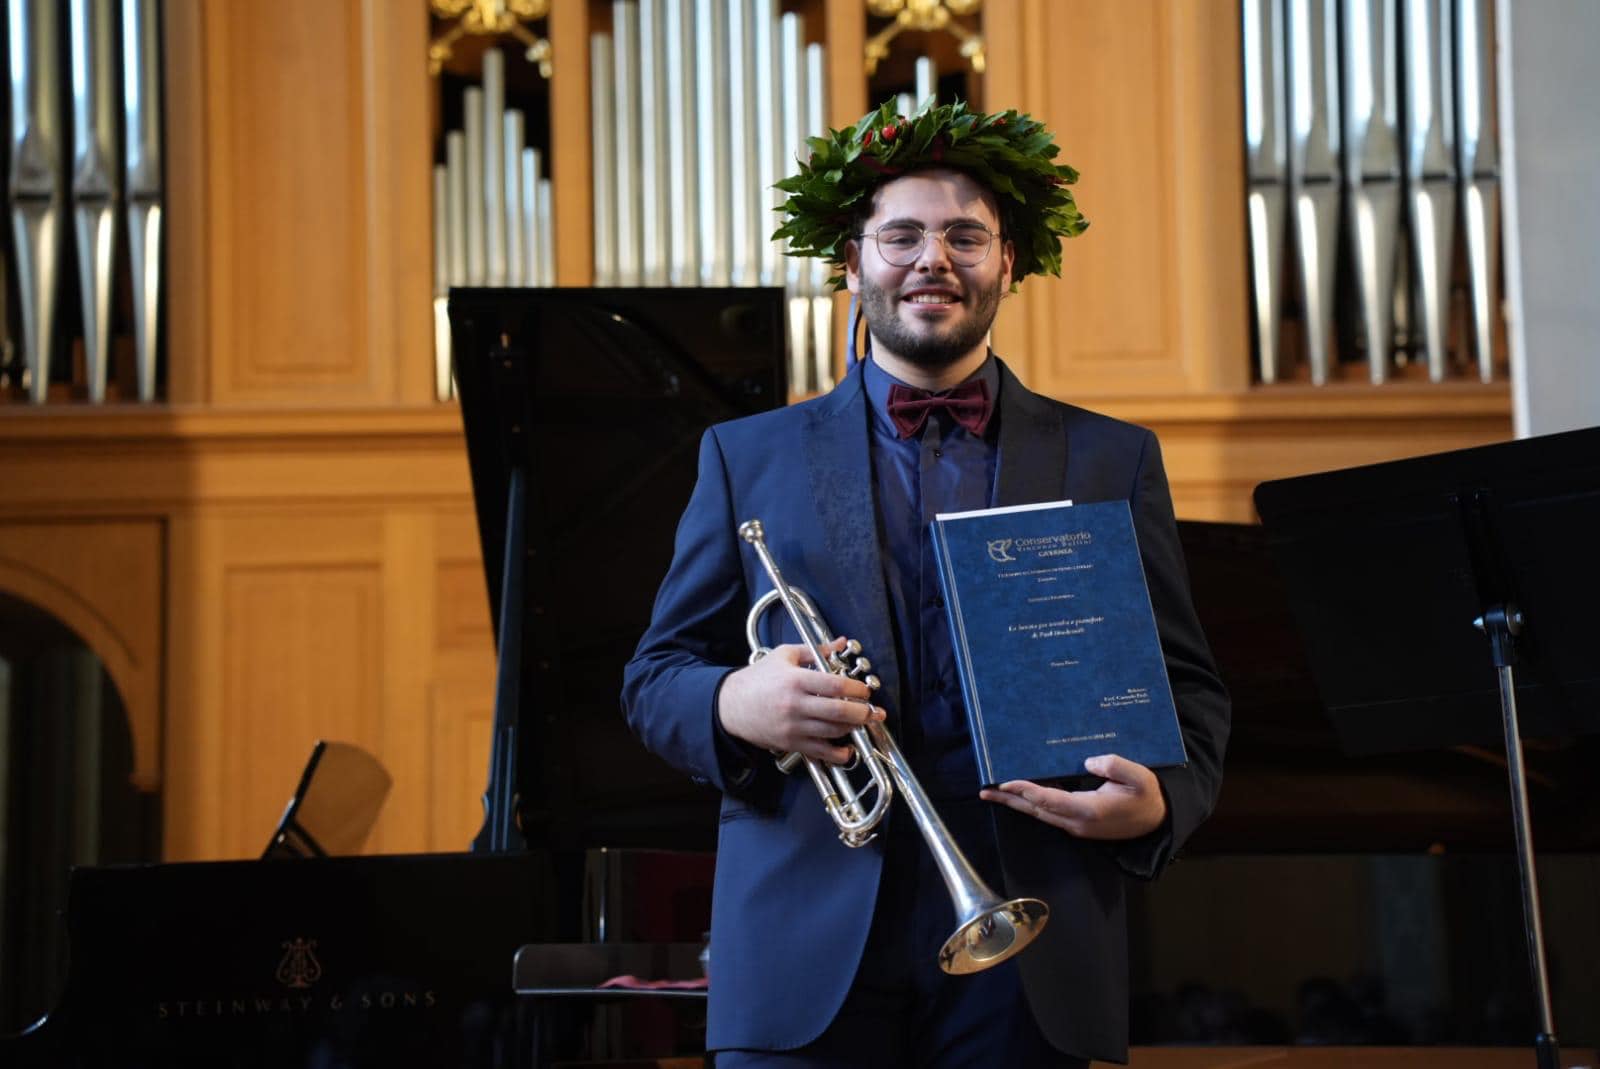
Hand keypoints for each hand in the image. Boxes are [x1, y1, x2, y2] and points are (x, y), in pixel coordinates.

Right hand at [717, 637, 884, 764]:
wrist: (730, 705)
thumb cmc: (758, 678)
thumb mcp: (784, 656)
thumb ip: (815, 650)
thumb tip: (840, 642)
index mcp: (795, 680)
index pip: (834, 686)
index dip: (856, 689)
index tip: (865, 690)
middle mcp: (795, 705)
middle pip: (839, 711)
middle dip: (862, 712)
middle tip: (874, 711)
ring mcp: (793, 727)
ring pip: (833, 731)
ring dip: (854, 728)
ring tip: (863, 722)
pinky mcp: (791, 743)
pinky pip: (820, 753)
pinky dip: (838, 754)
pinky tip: (848, 750)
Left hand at [979, 754, 1166, 838]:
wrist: (1158, 821)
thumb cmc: (1148, 796)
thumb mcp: (1140, 777)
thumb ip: (1116, 766)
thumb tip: (1090, 760)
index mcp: (1089, 810)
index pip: (1049, 800)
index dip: (1025, 790)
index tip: (1005, 780)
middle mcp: (1077, 821)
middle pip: (1036, 810)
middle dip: (1010, 799)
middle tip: (985, 789)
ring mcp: (1076, 825)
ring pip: (1039, 813)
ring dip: (1017, 802)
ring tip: (994, 791)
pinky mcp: (1078, 823)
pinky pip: (1049, 813)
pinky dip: (1031, 803)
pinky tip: (1021, 794)